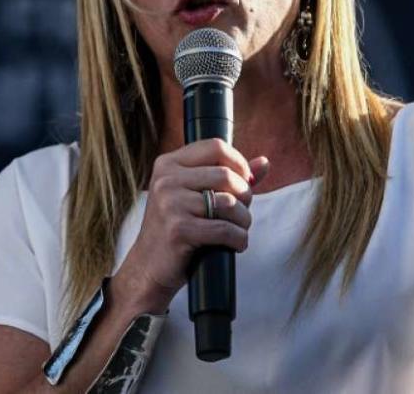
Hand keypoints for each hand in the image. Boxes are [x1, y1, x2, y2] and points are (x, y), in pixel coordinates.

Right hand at [114, 139, 270, 313]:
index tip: (245, 182)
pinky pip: (225, 229)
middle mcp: (166, 179)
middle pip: (226, 174)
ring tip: (240, 229)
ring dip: (244, 220)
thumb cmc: (178, 227)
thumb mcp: (195, 195)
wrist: (148, 267)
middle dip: (245, 195)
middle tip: (242, 211)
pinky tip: (236, 244)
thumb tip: (265, 162)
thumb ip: (229, 176)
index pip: (215, 146)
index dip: (239, 163)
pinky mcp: (178, 230)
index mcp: (168, 164)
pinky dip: (239, 239)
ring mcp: (170, 204)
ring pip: (229, 202)